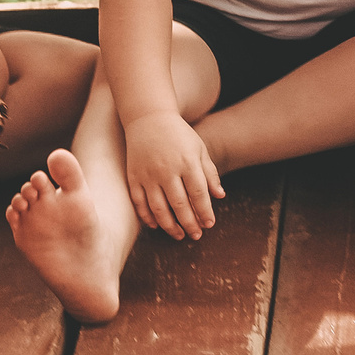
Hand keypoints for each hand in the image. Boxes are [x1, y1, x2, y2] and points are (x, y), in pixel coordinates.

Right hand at [122, 110, 222, 239]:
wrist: (148, 118)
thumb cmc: (178, 134)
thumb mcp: (199, 149)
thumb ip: (210, 173)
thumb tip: (220, 196)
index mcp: (187, 162)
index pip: (199, 194)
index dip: (205, 212)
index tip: (209, 225)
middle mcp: (167, 170)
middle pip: (180, 205)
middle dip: (190, 224)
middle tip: (196, 236)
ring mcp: (148, 174)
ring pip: (159, 208)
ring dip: (170, 226)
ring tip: (179, 235)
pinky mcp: (134, 176)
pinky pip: (139, 203)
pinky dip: (147, 217)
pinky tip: (156, 225)